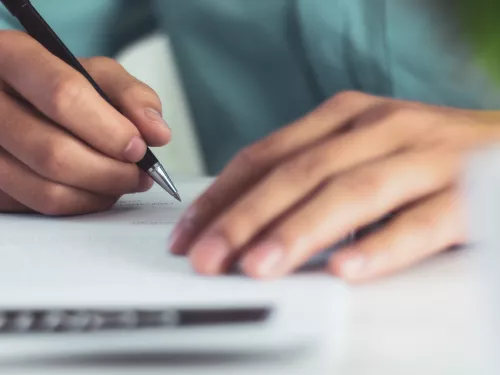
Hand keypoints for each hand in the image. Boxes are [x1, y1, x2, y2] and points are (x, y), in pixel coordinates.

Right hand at [0, 31, 170, 214]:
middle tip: (139, 175)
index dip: (110, 129)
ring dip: (99, 193)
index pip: (63, 96)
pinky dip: (80, 204)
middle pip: (54, 152)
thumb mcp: (97, 75)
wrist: (20, 102)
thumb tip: (157, 133)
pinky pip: (39, 208)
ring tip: (123, 182)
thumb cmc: (63, 86)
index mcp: (14, 58)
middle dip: (110, 172)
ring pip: (46, 189)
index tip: (139, 148)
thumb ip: (132, 96)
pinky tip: (96, 190)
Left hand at [169, 91, 499, 281]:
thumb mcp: (359, 149)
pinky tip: (347, 271)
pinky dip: (381, 247)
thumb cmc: (423, 155)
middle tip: (207, 257)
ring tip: (258, 267)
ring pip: (351, 193)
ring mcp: (424, 158)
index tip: (189, 233)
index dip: (223, 195)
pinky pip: (420, 222)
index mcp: (346, 118)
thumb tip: (249, 217)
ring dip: (300, 232)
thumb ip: (311, 173)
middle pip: (299, 174)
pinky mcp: (467, 193)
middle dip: (245, 218)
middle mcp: (380, 130)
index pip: (268, 155)